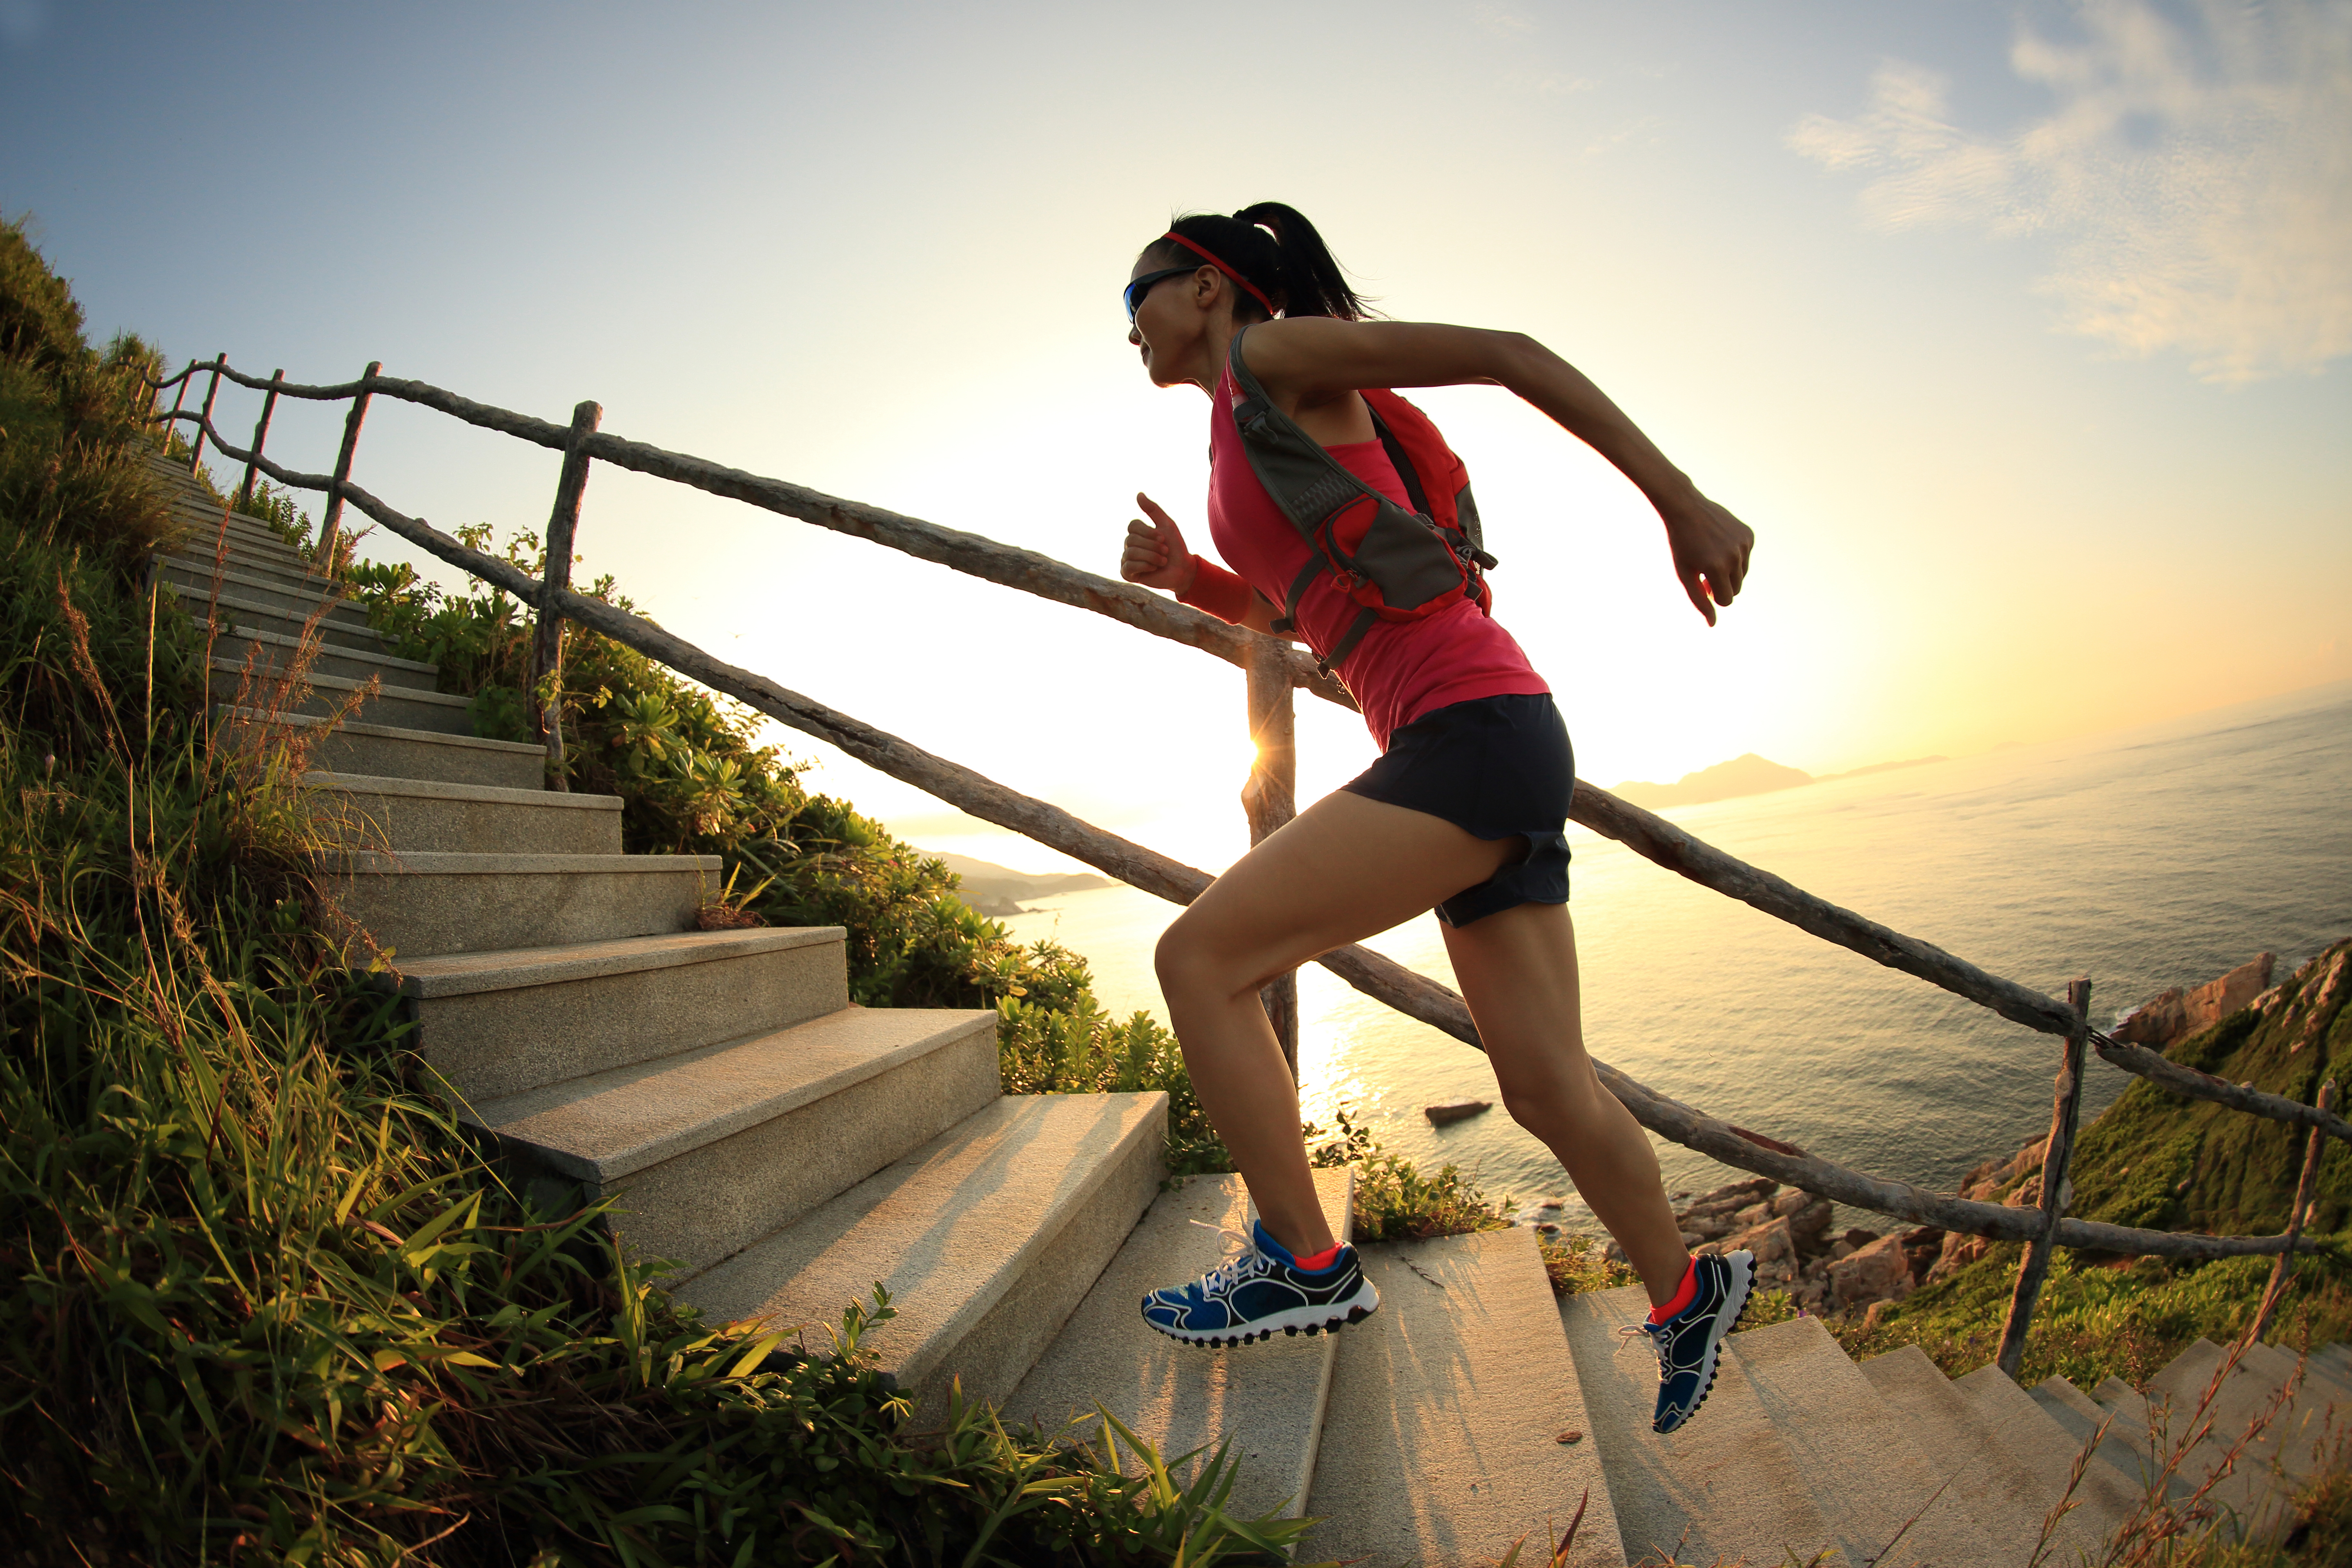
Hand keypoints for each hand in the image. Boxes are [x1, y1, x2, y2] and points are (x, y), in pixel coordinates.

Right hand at [1121, 493, 1198, 593]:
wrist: (1183, 569)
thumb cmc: (1175, 547)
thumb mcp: (1166, 525)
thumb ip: (1153, 510)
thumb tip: (1139, 494)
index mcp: (1137, 533)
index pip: (1133, 526)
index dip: (1149, 532)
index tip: (1163, 537)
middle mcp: (1129, 545)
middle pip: (1132, 539)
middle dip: (1153, 546)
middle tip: (1165, 551)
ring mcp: (1127, 559)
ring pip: (1131, 553)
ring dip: (1151, 557)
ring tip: (1162, 561)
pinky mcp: (1127, 574)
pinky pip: (1128, 566)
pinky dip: (1145, 566)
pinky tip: (1154, 568)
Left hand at [1662, 492, 1753, 625]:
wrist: (1686, 508)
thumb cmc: (1681, 544)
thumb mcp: (1685, 574)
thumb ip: (1699, 600)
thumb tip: (1712, 624)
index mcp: (1716, 568)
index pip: (1726, 600)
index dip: (1713, 595)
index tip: (1703, 585)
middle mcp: (1734, 556)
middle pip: (1736, 589)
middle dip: (1721, 585)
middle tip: (1704, 570)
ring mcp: (1743, 544)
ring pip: (1743, 574)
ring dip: (1728, 571)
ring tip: (1711, 556)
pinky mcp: (1748, 535)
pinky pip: (1745, 557)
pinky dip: (1735, 555)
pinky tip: (1720, 543)